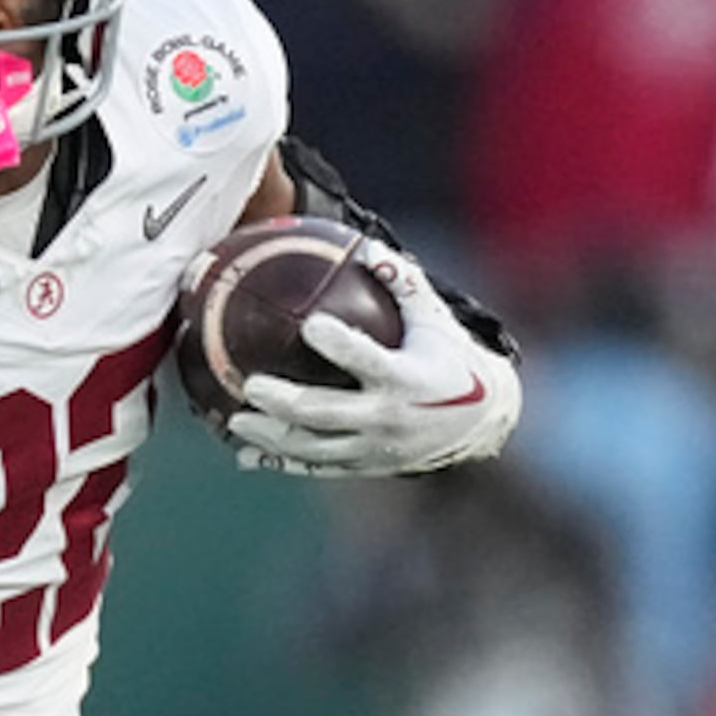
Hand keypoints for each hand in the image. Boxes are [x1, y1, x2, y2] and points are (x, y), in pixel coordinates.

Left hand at [224, 242, 520, 477]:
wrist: (480, 421)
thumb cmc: (449, 357)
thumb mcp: (434, 319)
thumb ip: (403, 283)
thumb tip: (366, 246)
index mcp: (404, 379)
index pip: (367, 360)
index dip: (340, 344)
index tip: (310, 324)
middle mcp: (387, 418)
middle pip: (325, 413)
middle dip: (285, 402)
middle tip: (250, 384)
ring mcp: (374, 448)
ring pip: (314, 449)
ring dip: (271, 438)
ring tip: (235, 421)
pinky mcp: (366, 466)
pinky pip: (317, 469)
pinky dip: (281, 464)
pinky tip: (245, 456)